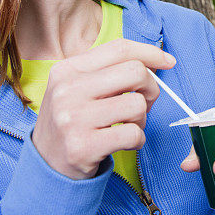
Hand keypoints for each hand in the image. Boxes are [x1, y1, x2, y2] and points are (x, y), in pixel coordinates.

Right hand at [32, 38, 175, 179]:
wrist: (46, 165)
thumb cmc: (73, 121)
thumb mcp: (78, 87)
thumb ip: (110, 70)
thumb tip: (160, 60)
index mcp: (67, 69)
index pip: (119, 49)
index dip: (150, 53)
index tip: (168, 61)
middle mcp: (67, 90)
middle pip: (135, 72)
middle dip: (151, 88)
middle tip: (144, 103)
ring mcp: (73, 119)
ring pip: (137, 104)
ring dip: (142, 118)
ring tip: (129, 125)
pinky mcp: (83, 146)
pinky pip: (133, 134)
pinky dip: (138, 140)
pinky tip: (125, 142)